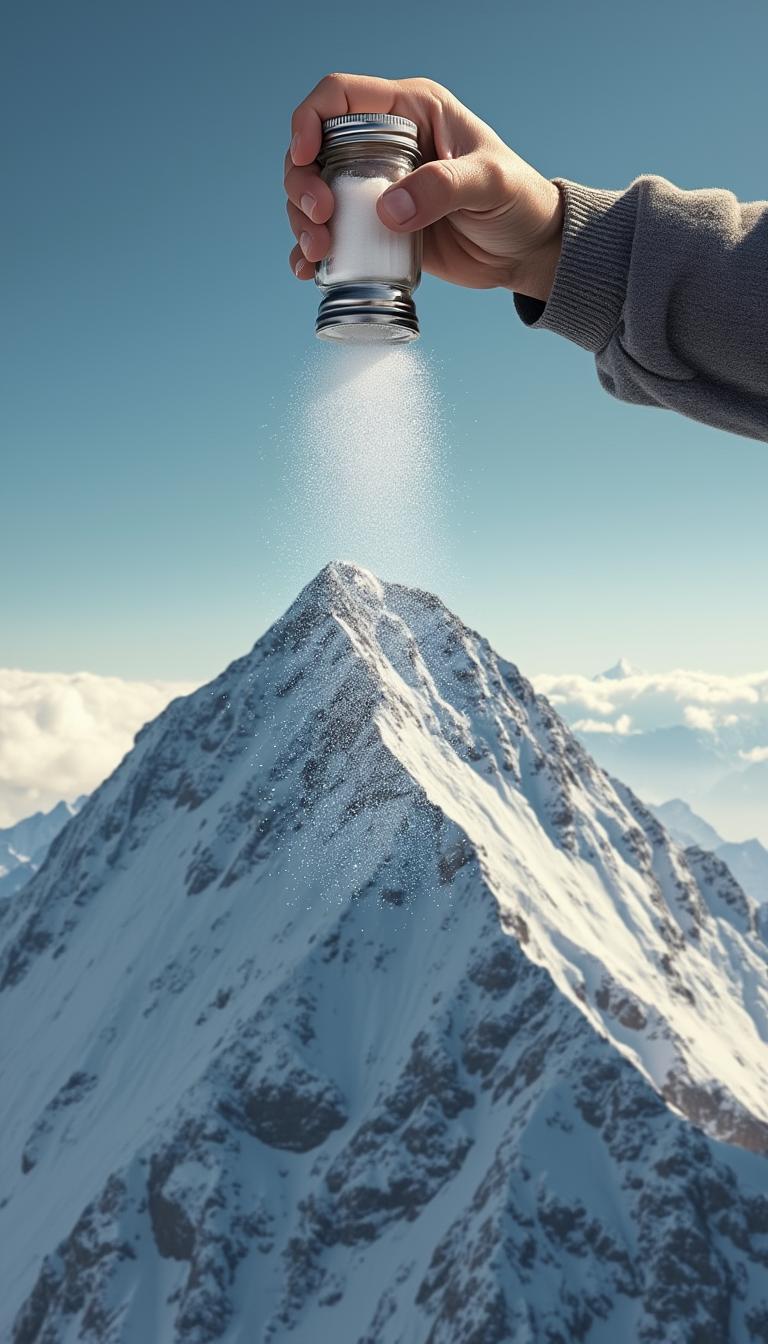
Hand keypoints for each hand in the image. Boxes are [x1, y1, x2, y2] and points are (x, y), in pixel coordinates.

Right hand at [284, 73, 563, 300]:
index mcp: (410, 111)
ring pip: (315, 195)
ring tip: (319, 251)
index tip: (305, 157)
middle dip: (302, 184)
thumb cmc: (518, 202)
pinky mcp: (376, 230)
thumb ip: (443, 187)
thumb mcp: (489, 184)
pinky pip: (331, 235)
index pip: (339, 97)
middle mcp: (384, 144)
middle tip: (319, 218)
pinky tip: (309, 270)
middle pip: (315, 151)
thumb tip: (387, 210)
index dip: (309, 121)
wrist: (527, 251)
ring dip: (302, 222)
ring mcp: (376, 189)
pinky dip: (312, 253)